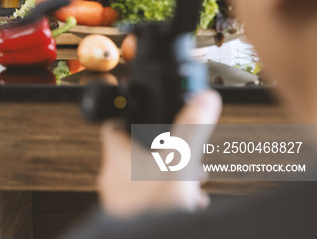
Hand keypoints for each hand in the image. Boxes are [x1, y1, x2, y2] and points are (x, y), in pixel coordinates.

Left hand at [97, 89, 221, 218]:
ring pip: (142, 176)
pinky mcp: (130, 217)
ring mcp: (121, 199)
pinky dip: (166, 194)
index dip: (130, 116)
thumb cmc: (157, 206)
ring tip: (191, 177)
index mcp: (118, 157)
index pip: (113, 125)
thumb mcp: (181, 161)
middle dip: (162, 149)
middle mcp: (113, 178)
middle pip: (133, 151)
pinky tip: (188, 199)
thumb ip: (192, 129)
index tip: (146, 113)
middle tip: (182, 151)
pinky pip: (147, 198)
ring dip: (167, 173)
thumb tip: (203, 100)